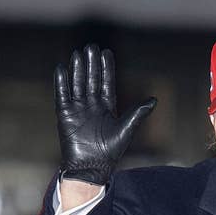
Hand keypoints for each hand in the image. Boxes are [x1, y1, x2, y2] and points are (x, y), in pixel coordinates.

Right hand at [54, 44, 156, 184]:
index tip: (106, 52)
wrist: (90, 168)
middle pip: (91, 80)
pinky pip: (62, 95)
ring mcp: (78, 109)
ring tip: (78, 53)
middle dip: (91, 64)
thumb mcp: (126, 129)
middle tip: (91, 47)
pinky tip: (61, 68)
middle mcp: (92, 106)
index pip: (106, 82)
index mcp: (107, 107)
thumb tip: (154, 99)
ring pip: (77, 84)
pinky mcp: (64, 115)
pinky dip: (61, 82)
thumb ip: (137, 113)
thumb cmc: (110, 152)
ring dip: (77, 69)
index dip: (106, 68)